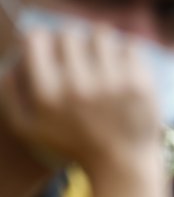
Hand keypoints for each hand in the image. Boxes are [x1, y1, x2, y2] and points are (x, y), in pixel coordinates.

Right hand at [0, 26, 159, 174]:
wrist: (121, 163)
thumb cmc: (74, 145)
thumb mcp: (29, 129)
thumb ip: (10, 95)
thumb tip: (8, 64)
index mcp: (48, 94)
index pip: (36, 39)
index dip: (43, 38)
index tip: (52, 47)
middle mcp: (77, 86)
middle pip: (69, 33)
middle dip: (72, 40)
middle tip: (80, 54)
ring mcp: (111, 83)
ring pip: (101, 33)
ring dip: (100, 41)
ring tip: (103, 56)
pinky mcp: (138, 84)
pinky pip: (130, 45)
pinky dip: (126, 50)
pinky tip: (123, 63)